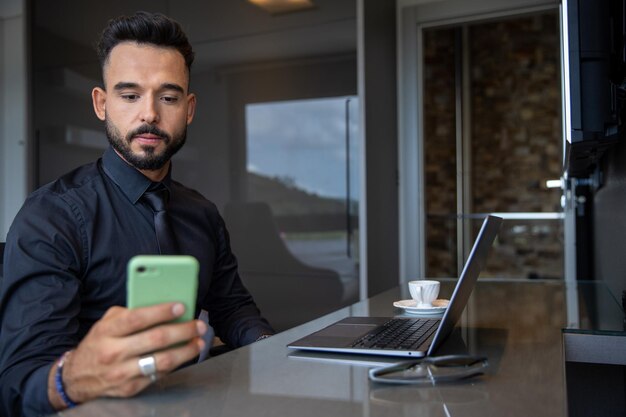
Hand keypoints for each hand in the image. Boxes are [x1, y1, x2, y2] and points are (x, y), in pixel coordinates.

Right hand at [48, 302, 205, 408]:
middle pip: (156, 339)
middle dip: (183, 330)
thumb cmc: (98, 344)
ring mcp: (122, 373)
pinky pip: (159, 375)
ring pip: (162, 361)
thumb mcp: (106, 323)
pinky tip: (184, 355)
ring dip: (186, 350)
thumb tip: (161, 306)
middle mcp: (113, 353)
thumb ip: (129, 313)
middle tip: (198, 325)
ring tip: (198, 341)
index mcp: (107, 331)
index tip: (181, 306)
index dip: (161, 311)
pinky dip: (176, 364)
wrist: (76, 377)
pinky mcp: (130, 388)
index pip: (138, 318)